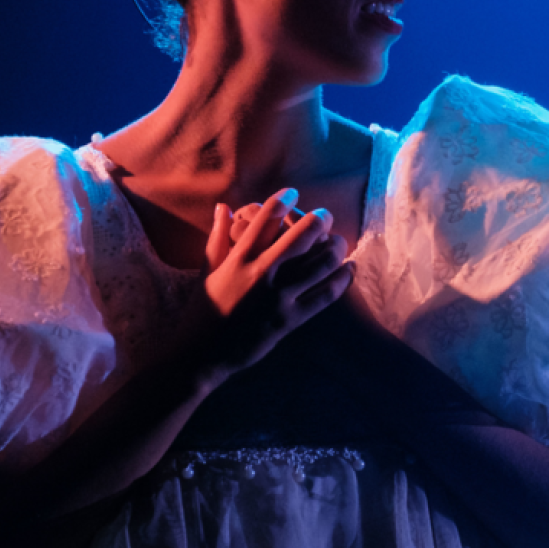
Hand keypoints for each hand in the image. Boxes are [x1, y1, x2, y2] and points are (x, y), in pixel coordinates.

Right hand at [194, 189, 352, 370]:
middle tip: (326, 215)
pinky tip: (349, 270)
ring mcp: (277, 298)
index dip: (283, 200)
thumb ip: (218, 236)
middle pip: (299, 237)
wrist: (200, 354)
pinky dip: (341, 280)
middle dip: (318, 220)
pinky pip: (324, 296)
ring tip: (339, 241)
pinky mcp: (288, 320)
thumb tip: (224, 206)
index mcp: (238, 258)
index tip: (294, 193)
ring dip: (335, 248)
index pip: (265, 219)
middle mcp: (259, 274)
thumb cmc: (202, 311)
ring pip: (318, 264)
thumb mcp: (208, 270)